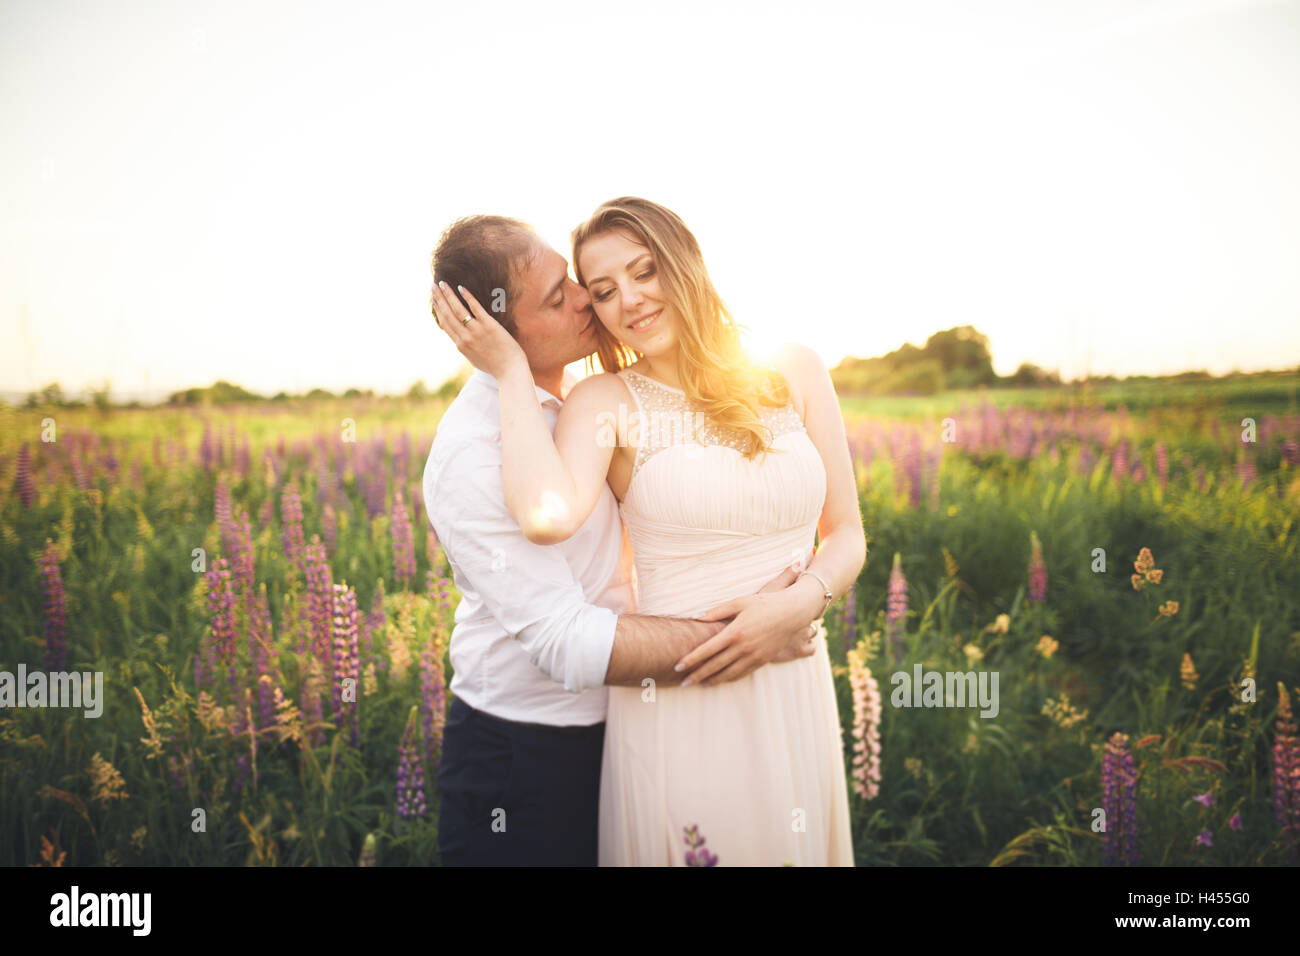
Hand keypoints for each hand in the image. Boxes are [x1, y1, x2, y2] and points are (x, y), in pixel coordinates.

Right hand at [431, 280, 528, 379]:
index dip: (438, 310)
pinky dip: (467, 297)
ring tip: (442, 284)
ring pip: (457, 310)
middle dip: (439, 299)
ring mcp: (476, 331)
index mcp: (460, 345)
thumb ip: (467, 347)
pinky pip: (475, 308)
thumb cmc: (495, 366)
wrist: (510, 371)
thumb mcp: (475, 358)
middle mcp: (465, 337)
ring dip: (448, 295)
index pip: (445, 324)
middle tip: (433, 286)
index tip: (434, 300)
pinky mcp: (489, 326)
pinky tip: (461, 288)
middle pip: (448, 314)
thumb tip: (462, 340)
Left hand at [675, 562, 821, 685]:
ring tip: (699, 684)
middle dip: (697, 675)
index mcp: (735, 631)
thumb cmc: (764, 604)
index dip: (691, 659)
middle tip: (683, 682)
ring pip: (729, 673)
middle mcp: (743, 647)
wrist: (792, 613)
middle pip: (715, 665)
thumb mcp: (739, 602)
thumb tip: (696, 617)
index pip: (708, 650)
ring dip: (712, 680)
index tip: (678, 667)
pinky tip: (720, 680)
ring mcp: (754, 655)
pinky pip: (743, 673)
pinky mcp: (763, 660)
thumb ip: (717, 611)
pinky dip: (729, 678)